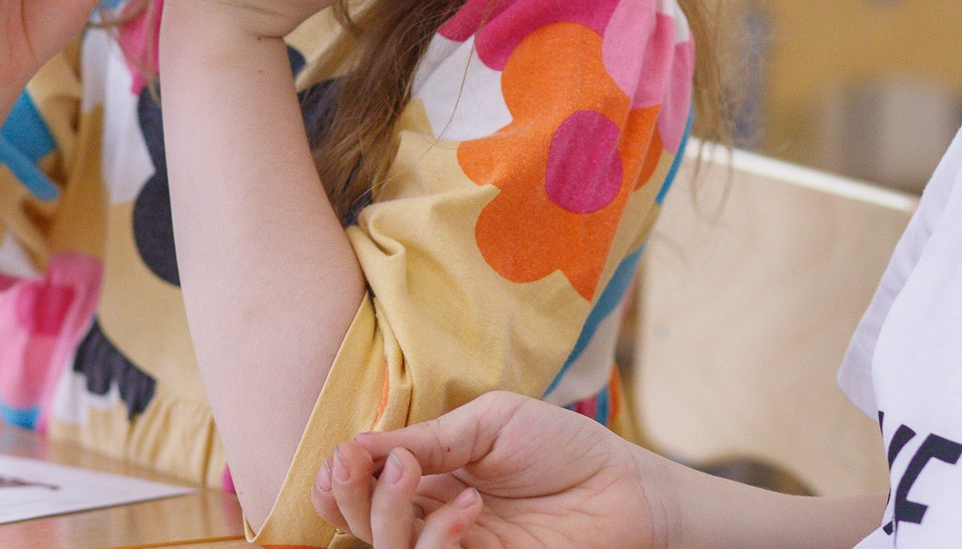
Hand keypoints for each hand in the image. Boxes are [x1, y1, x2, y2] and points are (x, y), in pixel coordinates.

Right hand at [313, 392, 672, 548]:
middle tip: (364, 461)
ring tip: (411, 471)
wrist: (624, 487)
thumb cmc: (563, 446)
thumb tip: (358, 447)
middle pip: (362, 524)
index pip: (361, 489)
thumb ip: (428, 439)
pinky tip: (467, 505)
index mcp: (428, 478)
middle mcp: (433, 518)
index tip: (342, 454)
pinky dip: (436, 537)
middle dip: (351, 494)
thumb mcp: (489, 423)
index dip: (338, 480)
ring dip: (385, 512)